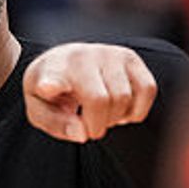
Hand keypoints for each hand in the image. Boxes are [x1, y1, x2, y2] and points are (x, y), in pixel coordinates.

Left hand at [23, 43, 157, 141]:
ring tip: (102, 114)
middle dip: (97, 125)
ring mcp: (110, 54)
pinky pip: (147, 89)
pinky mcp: (131, 58)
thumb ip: (57, 125)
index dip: (52, 84)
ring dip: (116, 118)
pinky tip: (121, 109)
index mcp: (53, 71)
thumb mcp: (40, 111)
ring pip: (125, 97)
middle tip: (89, 126)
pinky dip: (137, 110)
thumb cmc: (53, 92)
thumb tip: (83, 133)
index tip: (47, 88)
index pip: (52, 77)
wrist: (64, 64)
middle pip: (100, 101)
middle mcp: (83, 56)